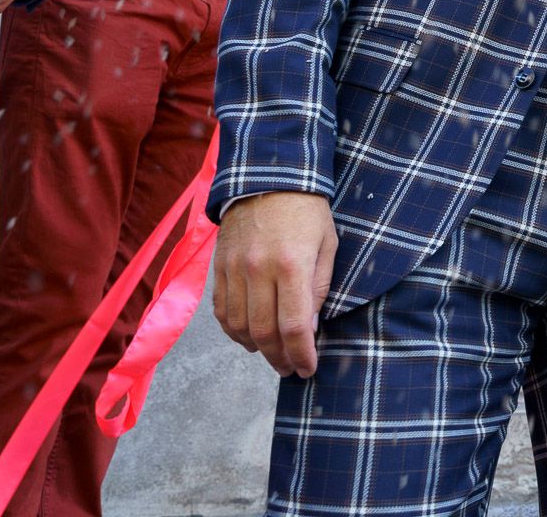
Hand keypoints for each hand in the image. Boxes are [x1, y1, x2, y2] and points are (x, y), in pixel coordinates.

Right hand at [213, 191, 337, 377]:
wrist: (269, 178)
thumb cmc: (308, 212)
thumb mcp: (327, 245)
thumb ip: (319, 288)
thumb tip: (310, 328)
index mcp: (291, 265)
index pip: (294, 325)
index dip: (301, 353)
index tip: (308, 368)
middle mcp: (258, 271)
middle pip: (264, 332)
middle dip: (279, 358)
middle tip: (290, 368)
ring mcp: (234, 270)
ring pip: (239, 327)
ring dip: (256, 349)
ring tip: (272, 355)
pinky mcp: (218, 268)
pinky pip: (221, 312)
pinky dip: (233, 332)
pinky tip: (248, 338)